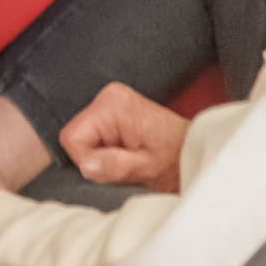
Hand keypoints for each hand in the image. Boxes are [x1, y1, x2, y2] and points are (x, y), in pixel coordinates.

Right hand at [60, 82, 191, 191]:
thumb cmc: (177, 160)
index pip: (72, 137)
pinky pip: (92, 138)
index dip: (88, 160)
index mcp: (114, 104)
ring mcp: (110, 103)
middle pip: (76, 136)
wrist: (194, 153)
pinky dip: (105, 153)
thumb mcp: (146, 169)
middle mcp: (109, 97)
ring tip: (129, 160)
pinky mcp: (112, 112)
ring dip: (101, 157)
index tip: (113, 169)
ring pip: (82, 139)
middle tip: (126, 164)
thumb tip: (85, 166)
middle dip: (96, 158)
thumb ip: (114, 166)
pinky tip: (126, 154)